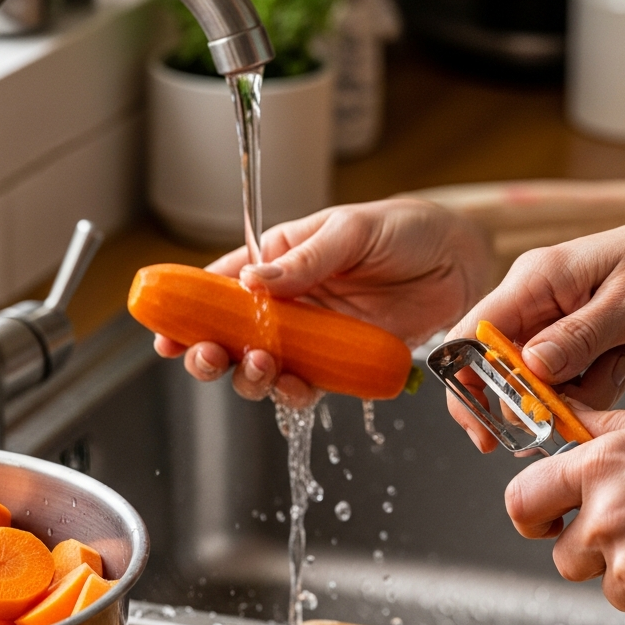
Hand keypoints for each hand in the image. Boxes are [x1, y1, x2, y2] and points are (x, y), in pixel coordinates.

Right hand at [155, 199, 492, 401]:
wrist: (458, 262)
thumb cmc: (403, 230)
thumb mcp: (351, 231)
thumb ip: (305, 260)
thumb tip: (253, 279)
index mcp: (277, 262)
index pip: (221, 287)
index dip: (189, 312)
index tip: (166, 333)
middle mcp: (288, 303)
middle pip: (233, 336)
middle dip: (212, 352)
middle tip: (210, 357)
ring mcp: (313, 336)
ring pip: (265, 367)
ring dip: (252, 376)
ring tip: (261, 367)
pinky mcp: (341, 361)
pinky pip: (309, 384)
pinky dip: (296, 393)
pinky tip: (296, 387)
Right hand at [446, 202, 624, 445]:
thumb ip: (577, 338)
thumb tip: (529, 368)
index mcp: (534, 279)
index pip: (471, 337)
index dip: (469, 388)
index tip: (488, 431)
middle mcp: (534, 300)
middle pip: (502, 371)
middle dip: (541, 399)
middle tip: (584, 401)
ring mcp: (552, 322)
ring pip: (539, 385)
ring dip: (580, 393)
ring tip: (624, 358)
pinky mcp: (572, 340)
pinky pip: (567, 382)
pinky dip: (596, 385)